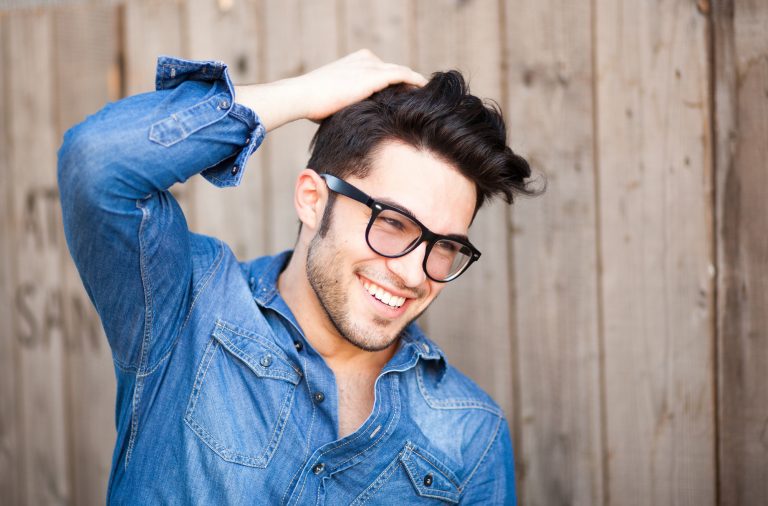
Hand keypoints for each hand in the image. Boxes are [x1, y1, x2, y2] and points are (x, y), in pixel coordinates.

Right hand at [235, 49, 426, 131]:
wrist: (304, 95)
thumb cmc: (312, 103)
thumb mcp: (334, 100)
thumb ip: (348, 103)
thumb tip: (352, 120)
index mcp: (355, 62)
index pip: (382, 71)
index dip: (394, 83)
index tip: (404, 95)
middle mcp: (365, 59)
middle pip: (393, 70)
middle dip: (407, 82)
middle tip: (421, 96)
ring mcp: (370, 65)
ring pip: (400, 72)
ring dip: (414, 83)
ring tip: (427, 94)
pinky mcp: (375, 75)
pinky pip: (403, 76)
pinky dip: (415, 81)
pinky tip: (425, 89)